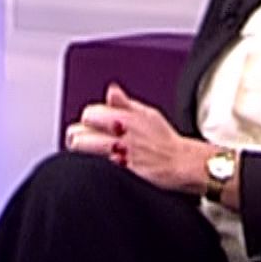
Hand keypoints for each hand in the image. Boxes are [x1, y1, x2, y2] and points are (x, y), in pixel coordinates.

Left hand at [64, 84, 209, 193]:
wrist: (182, 164)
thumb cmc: (165, 141)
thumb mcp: (148, 114)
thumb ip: (125, 103)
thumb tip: (111, 91)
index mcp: (124, 117)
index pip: (89, 113)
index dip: (89, 120)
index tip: (93, 126)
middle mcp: (119, 133)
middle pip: (78, 131)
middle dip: (79, 135)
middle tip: (86, 141)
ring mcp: (117, 153)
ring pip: (80, 148)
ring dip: (80, 149)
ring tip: (88, 153)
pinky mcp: (120, 170)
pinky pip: (94, 165)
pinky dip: (92, 164)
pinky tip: (99, 165)